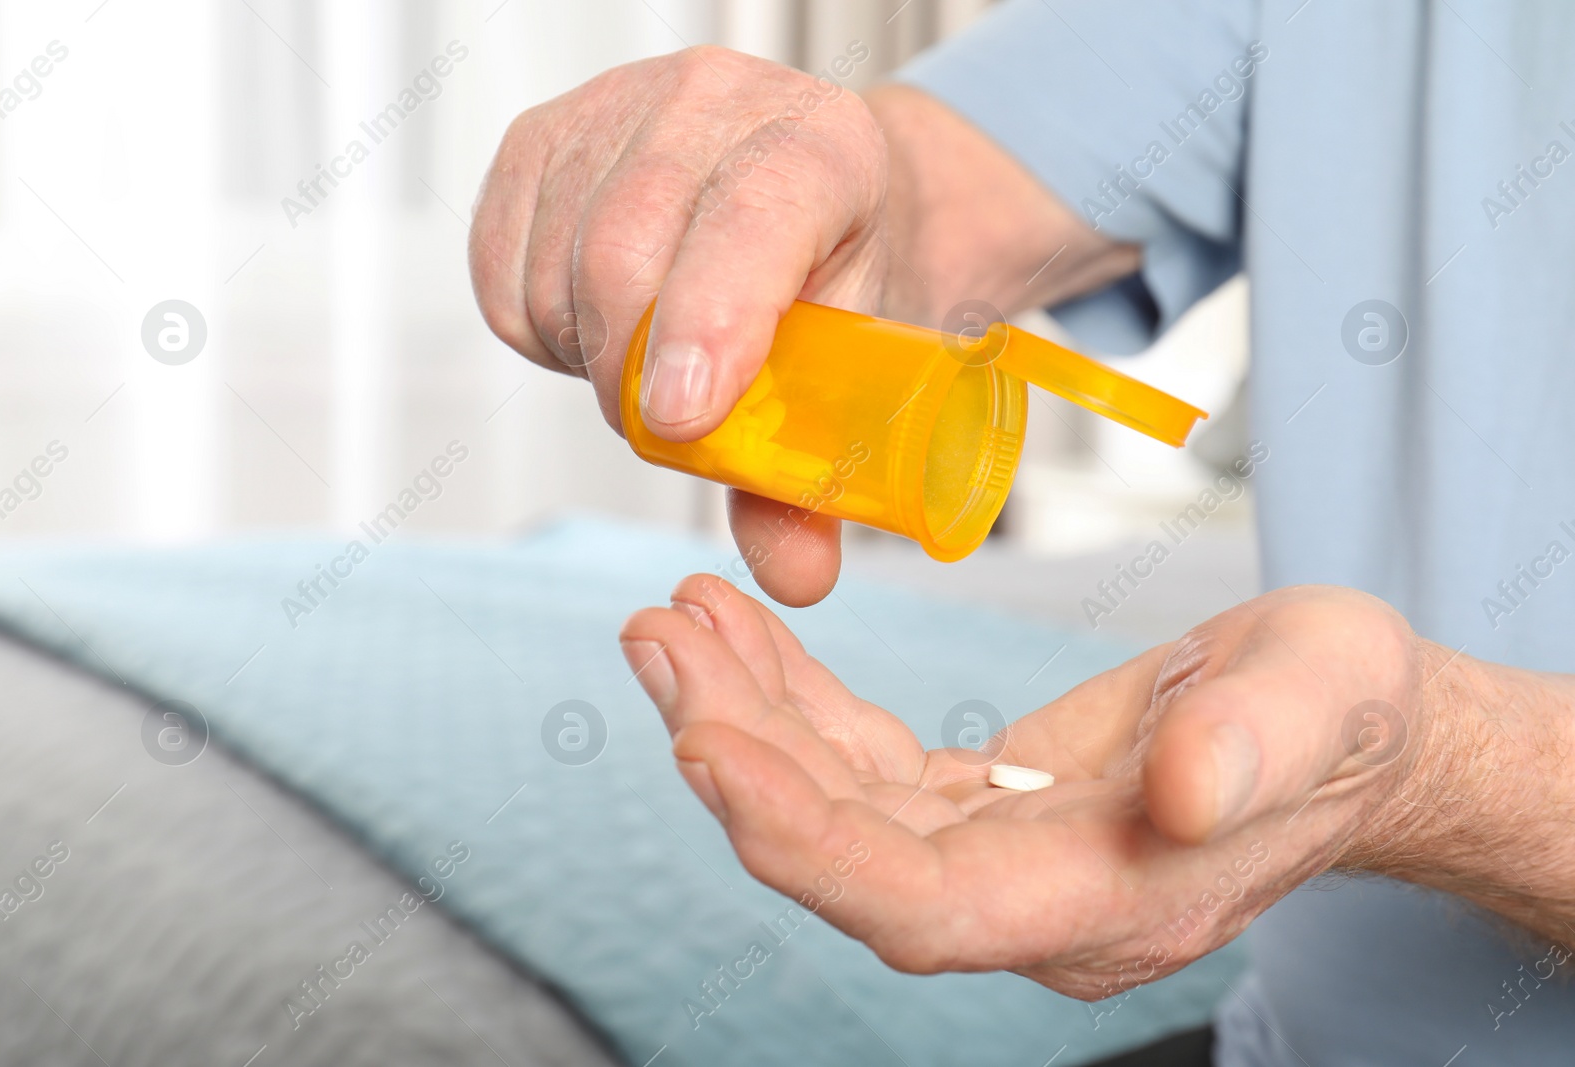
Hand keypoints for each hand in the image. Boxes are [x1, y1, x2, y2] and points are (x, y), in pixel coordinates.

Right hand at [471, 49, 1141, 607]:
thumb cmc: (835, 275)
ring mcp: (614, 109)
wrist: (808, 191)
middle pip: (626, 254)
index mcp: (820, 149)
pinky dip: (540, 331)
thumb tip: (793, 576)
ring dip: (589, 359)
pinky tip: (599, 327)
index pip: (754, 218)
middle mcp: (713, 104)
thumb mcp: (851, 367)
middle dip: (633, 377)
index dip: (711, 318)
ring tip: (648, 363)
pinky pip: (501, 271)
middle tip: (671, 426)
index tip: (681, 418)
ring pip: (556, 270)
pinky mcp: (538, 139)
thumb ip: (812, 480)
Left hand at [620, 575, 1445, 997]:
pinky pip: (860, 765)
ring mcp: (996, 859)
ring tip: (673, 622)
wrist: (1345, 725)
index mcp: (1105, 900)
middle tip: (659, 641)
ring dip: (745, 718)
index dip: (806, 843)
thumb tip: (1184, 789)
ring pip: (836, 807)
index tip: (709, 748)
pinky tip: (740, 637)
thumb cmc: (1341, 713)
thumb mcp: (1325, 697)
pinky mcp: (978, 808)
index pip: (920, 907)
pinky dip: (794, 701)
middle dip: (740, 756)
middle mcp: (1029, 900)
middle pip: (848, 856)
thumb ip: (1254, 748)